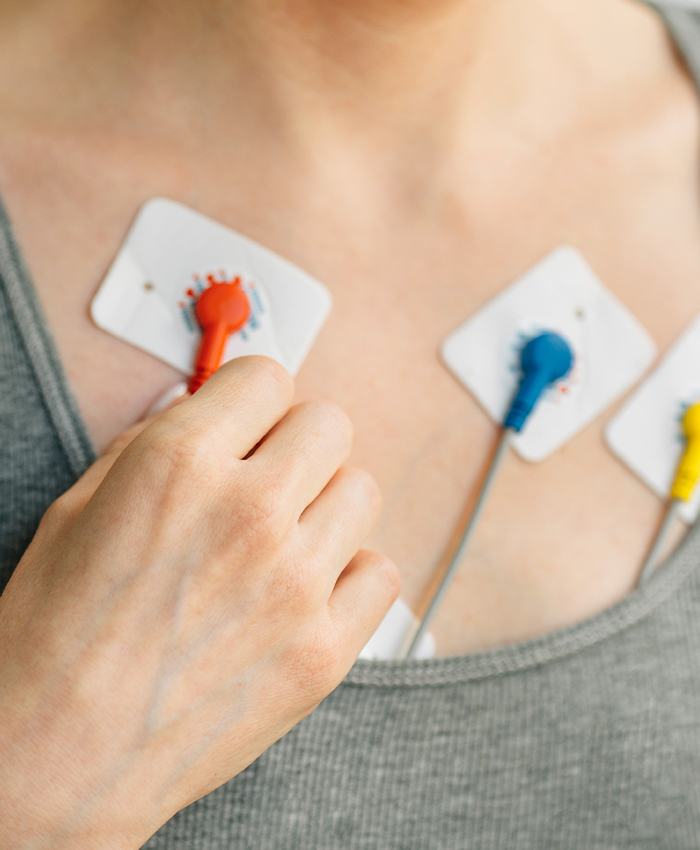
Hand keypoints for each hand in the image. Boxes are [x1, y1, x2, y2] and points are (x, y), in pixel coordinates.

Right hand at [0, 356, 398, 849]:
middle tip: (267, 478)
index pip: (267, 376)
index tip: (248, 423)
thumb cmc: (51, 639)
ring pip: (361, 491)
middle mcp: (250, 513)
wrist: (56, 761)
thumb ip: (150, 446)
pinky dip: (350, 573)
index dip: (252, 399)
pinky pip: (380, 572)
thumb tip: (199, 409)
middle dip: (295, 443)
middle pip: (330, 424)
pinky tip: (308, 590)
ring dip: (325, 504)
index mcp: (181, 465)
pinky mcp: (324, 651)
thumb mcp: (78, 511)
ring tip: (283, 539)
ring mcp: (296, 584)